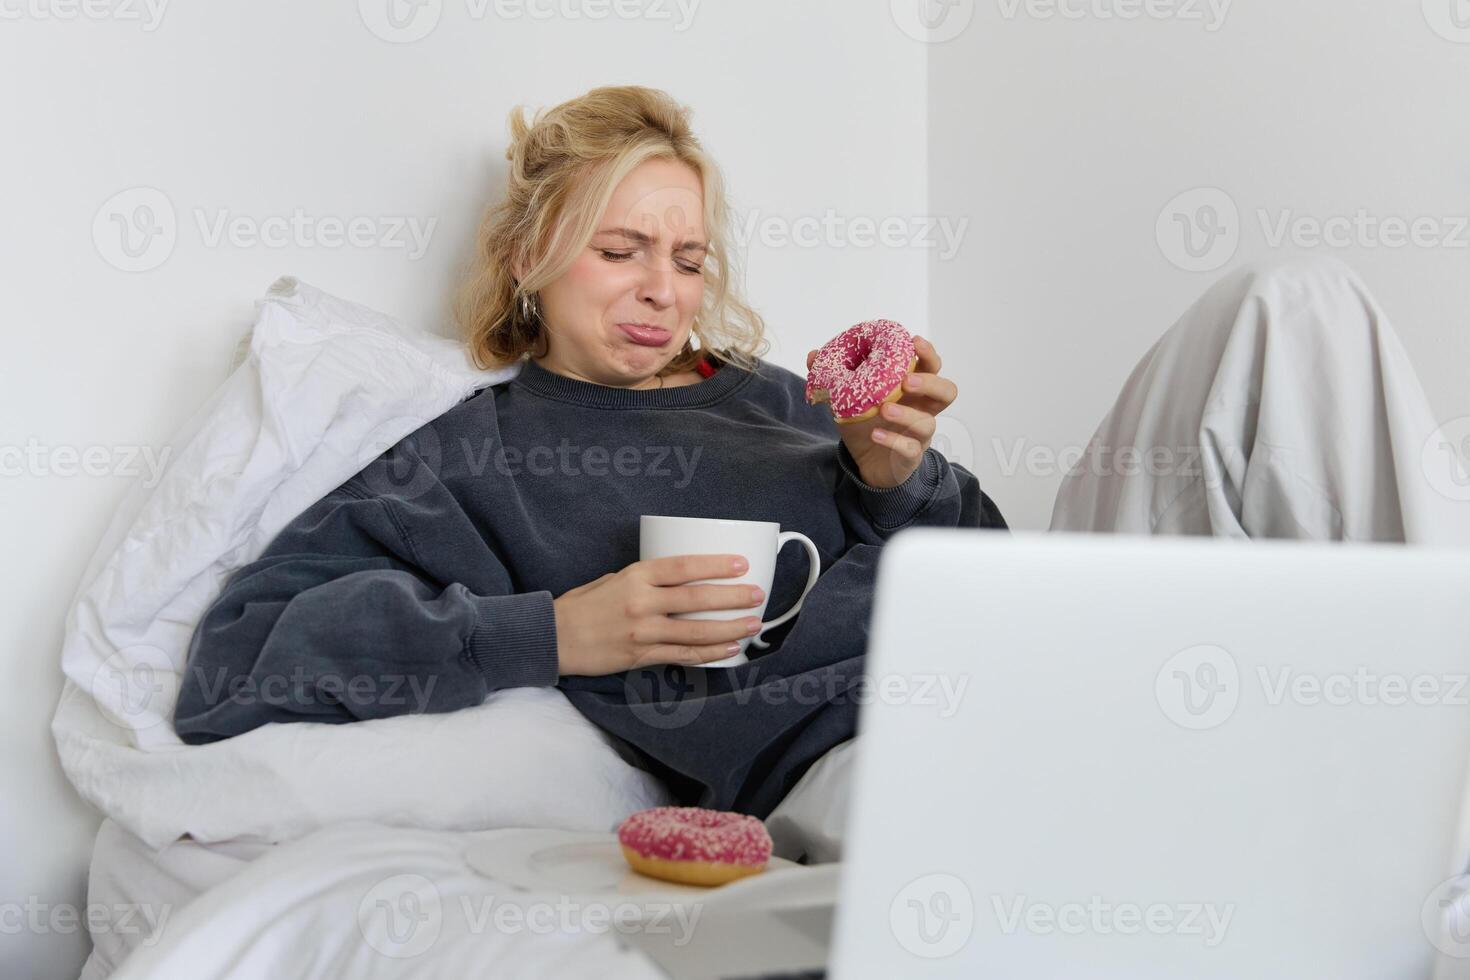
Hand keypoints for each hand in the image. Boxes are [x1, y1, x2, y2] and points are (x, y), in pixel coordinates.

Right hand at [552, 554, 766, 675]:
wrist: (553, 637)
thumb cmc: (582, 605)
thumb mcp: (612, 579)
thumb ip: (645, 580)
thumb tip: (679, 581)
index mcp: (635, 576)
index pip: (683, 567)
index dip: (716, 565)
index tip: (741, 563)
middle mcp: (641, 602)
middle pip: (696, 599)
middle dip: (732, 597)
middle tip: (758, 595)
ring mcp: (642, 632)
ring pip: (695, 632)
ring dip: (729, 629)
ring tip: (752, 625)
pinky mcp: (640, 656)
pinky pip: (682, 656)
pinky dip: (709, 654)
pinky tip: (728, 650)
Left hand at [807, 335, 956, 488]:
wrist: (865, 463)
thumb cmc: (866, 423)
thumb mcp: (849, 398)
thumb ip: (835, 377)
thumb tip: (813, 355)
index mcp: (912, 389)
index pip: (932, 367)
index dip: (928, 353)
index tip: (914, 341)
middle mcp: (922, 409)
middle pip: (946, 392)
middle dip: (930, 382)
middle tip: (906, 380)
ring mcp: (919, 435)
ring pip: (928, 423)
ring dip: (907, 414)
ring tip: (884, 409)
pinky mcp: (910, 457)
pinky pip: (911, 450)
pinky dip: (893, 441)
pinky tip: (876, 434)